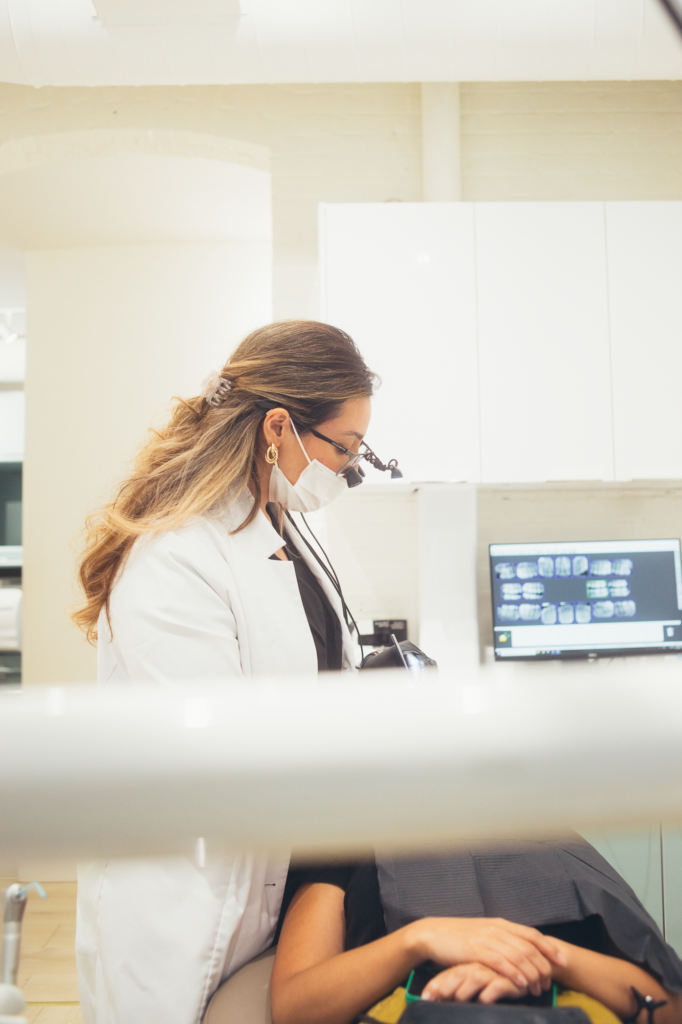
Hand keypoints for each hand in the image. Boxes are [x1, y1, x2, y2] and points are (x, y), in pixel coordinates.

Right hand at [410, 917, 565, 995]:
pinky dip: (514, 972)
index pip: (531, 934)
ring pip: (518, 954)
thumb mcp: (483, 934)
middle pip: (528, 946)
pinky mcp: (475, 950)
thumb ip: (501, 940)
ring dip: (531, 972)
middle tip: (549, 982)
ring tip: (538, 987)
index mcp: (500, 924)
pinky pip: (500, 961)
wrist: (433, 934)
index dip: (548, 947)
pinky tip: (521, 982)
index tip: (561, 960)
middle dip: (542, 965)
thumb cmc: (458, 937)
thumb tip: (520, 953)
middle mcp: (496, 929)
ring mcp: (486, 938)